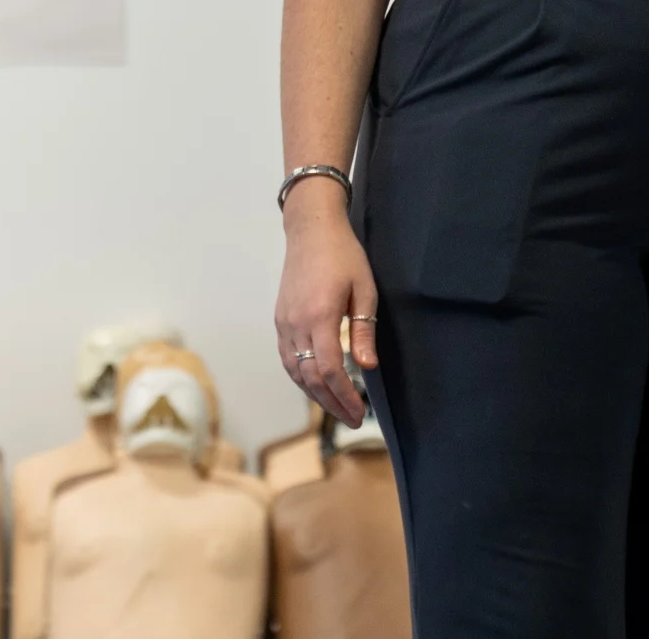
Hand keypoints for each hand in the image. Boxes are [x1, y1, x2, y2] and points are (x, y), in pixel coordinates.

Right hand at [274, 186, 380, 425]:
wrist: (311, 229)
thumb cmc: (343, 255)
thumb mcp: (365, 289)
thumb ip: (364, 330)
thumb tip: (368, 367)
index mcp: (320, 316)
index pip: (330, 370)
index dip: (345, 396)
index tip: (360, 413)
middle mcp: (297, 323)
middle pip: (310, 377)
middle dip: (332, 403)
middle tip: (352, 420)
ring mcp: (284, 322)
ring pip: (295, 371)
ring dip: (315, 395)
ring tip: (336, 408)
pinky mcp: (280, 319)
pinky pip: (287, 358)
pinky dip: (300, 377)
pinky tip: (315, 385)